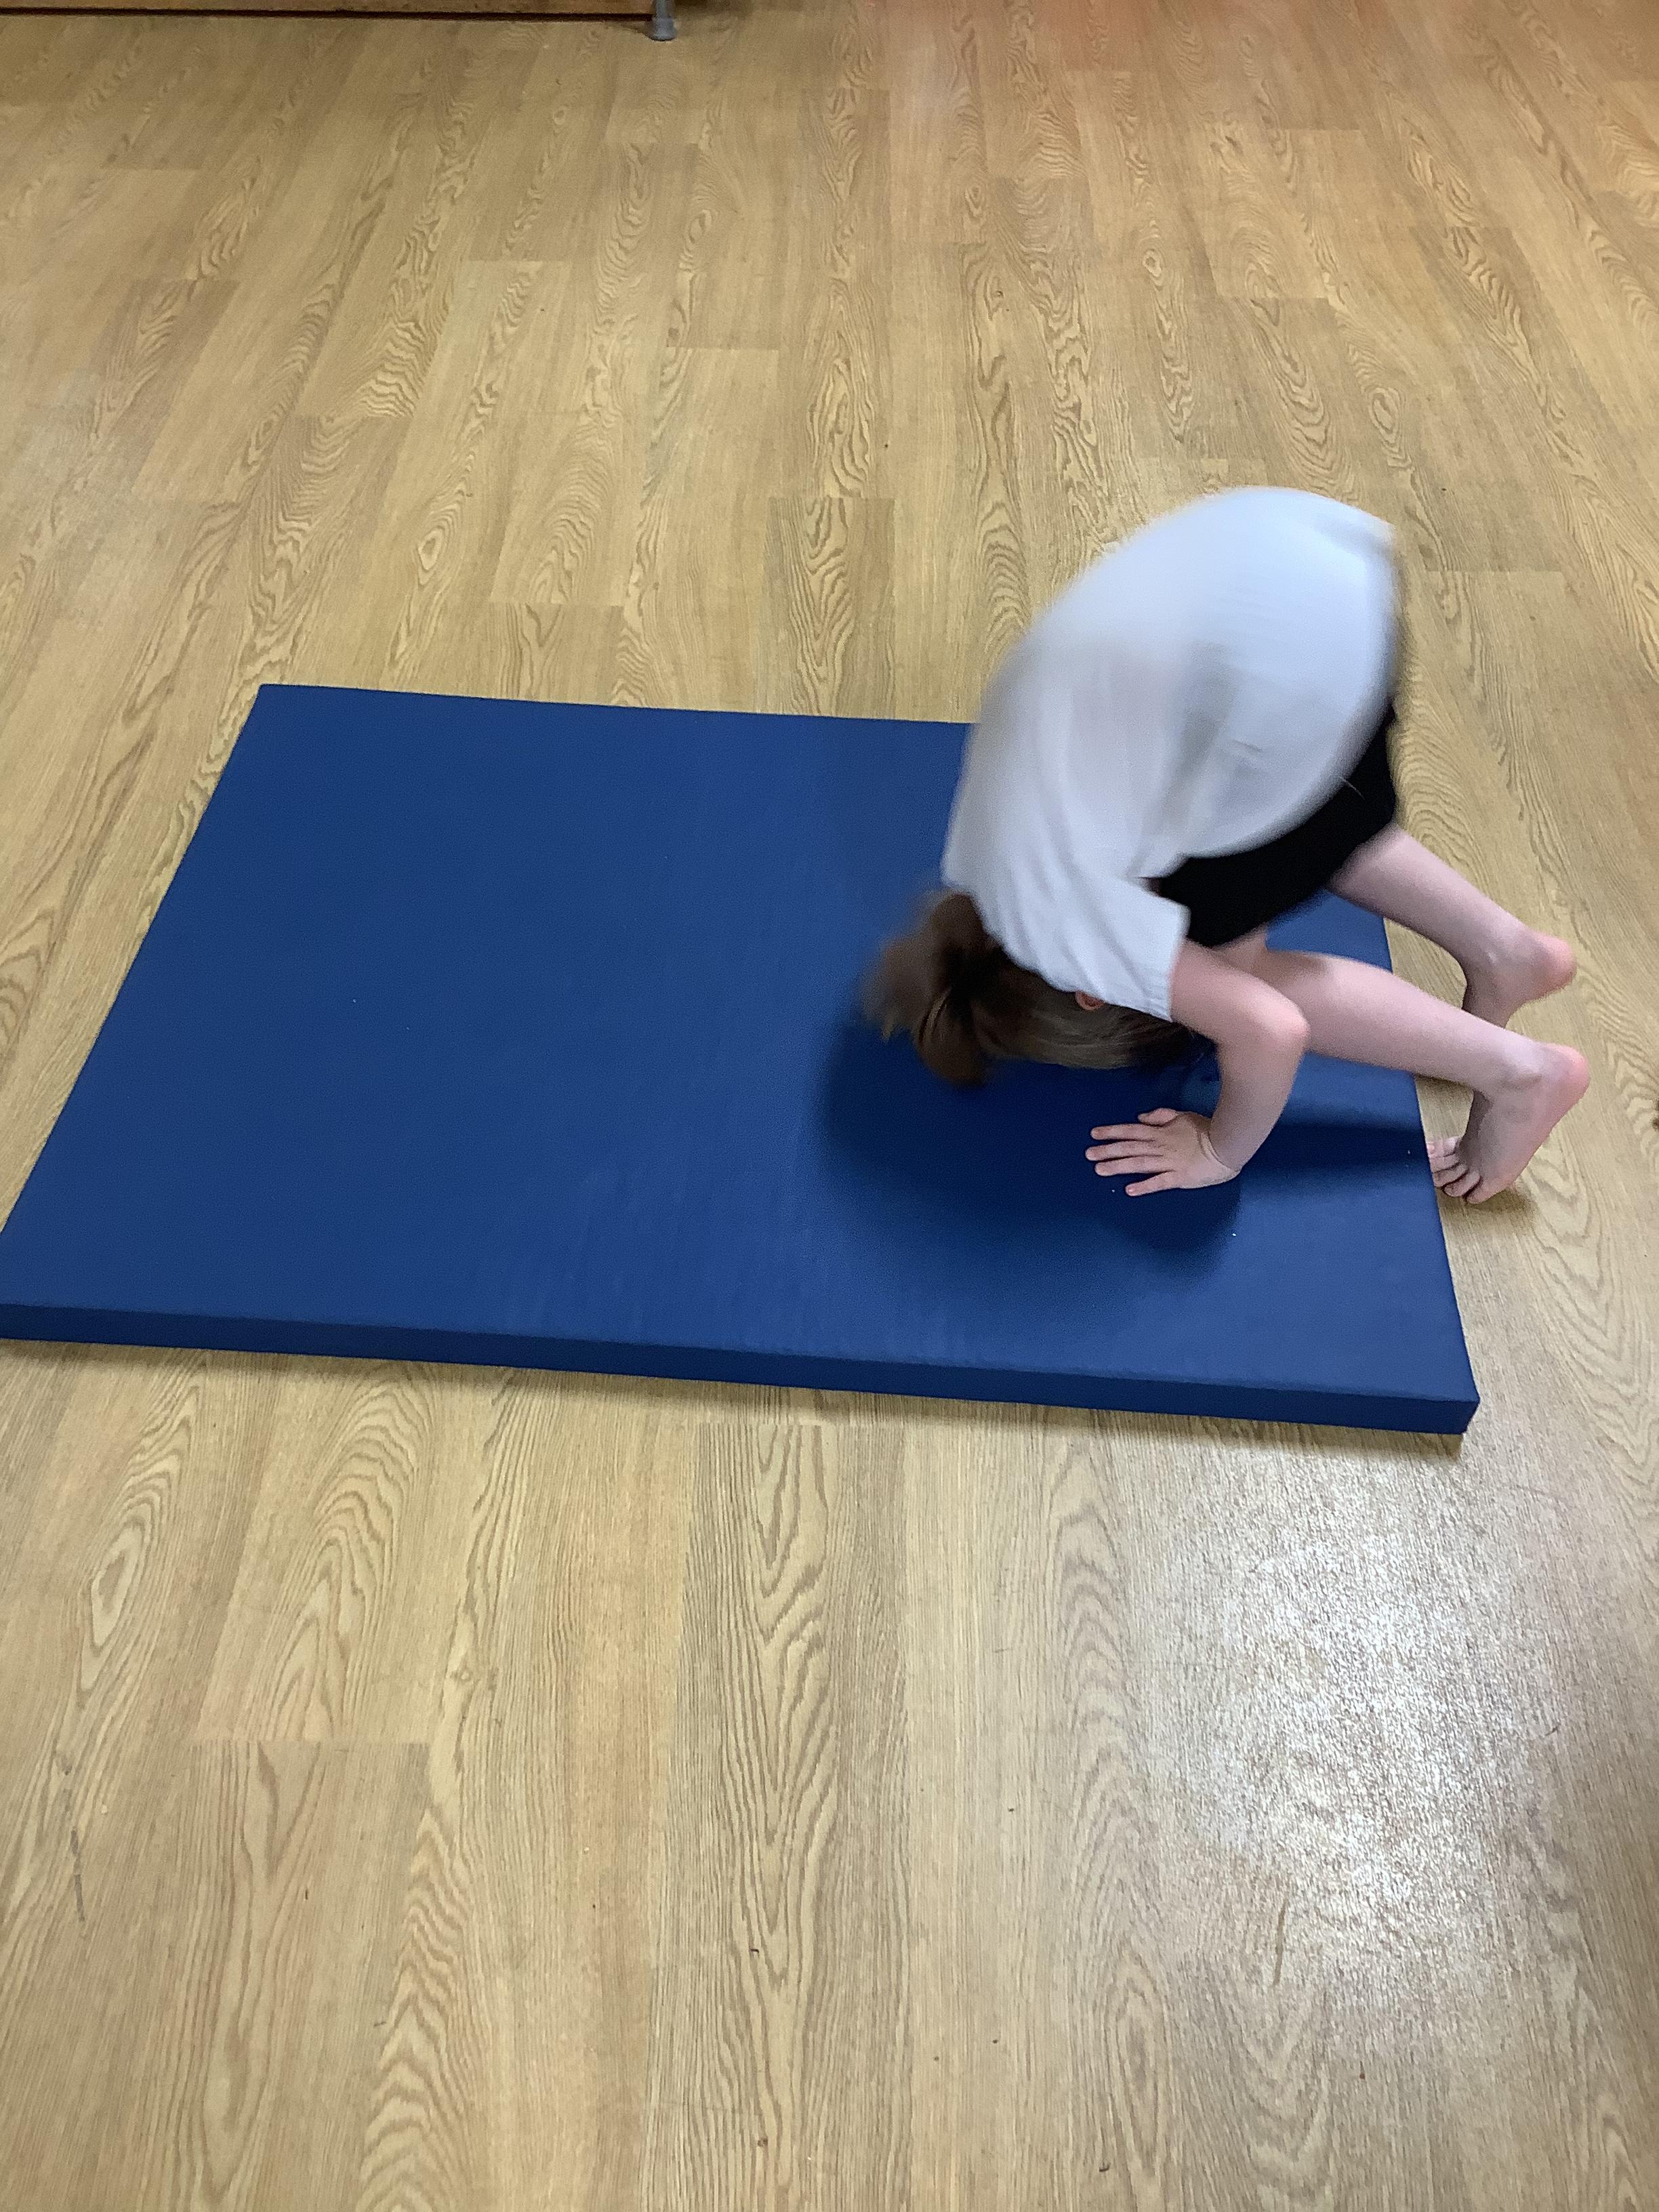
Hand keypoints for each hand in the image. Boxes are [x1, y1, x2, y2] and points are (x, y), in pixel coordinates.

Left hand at [1085, 1108, 1240, 1196]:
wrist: (1227, 1144)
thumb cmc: (1206, 1129)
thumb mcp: (1182, 1115)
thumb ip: (1160, 1116)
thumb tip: (1140, 1118)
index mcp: (1160, 1132)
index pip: (1131, 1131)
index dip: (1112, 1132)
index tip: (1094, 1134)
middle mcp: (1160, 1147)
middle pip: (1130, 1148)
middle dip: (1107, 1151)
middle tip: (1088, 1155)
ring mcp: (1169, 1163)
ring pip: (1139, 1164)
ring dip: (1118, 1166)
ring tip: (1099, 1170)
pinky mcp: (1179, 1178)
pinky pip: (1159, 1182)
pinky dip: (1144, 1186)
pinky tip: (1129, 1190)